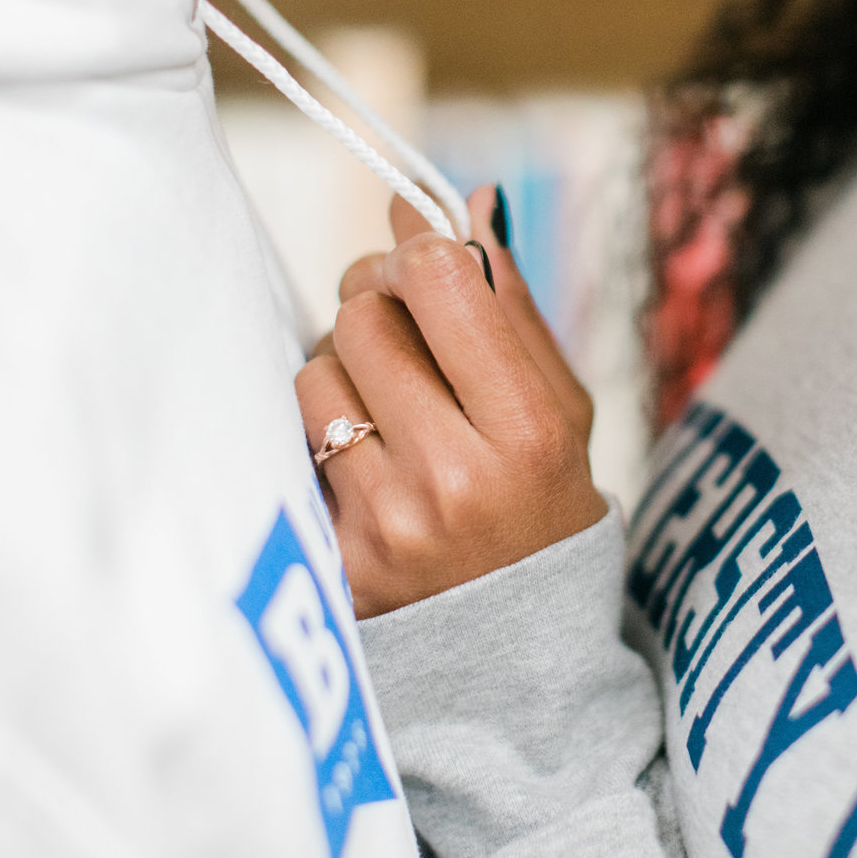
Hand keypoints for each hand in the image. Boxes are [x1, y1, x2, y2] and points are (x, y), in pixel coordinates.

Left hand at [296, 187, 606, 616]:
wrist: (523, 655)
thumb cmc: (544, 506)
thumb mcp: (561, 407)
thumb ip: (510, 305)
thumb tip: (465, 202)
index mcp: (528, 428)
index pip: (439, 278)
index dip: (416, 249)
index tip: (419, 260)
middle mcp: (455, 476)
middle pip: (363, 314)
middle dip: (377, 305)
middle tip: (402, 332)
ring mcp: (387, 523)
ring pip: (315, 372)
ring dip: (344, 372)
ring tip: (388, 411)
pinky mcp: (335, 560)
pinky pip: (295, 443)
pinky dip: (325, 436)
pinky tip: (367, 465)